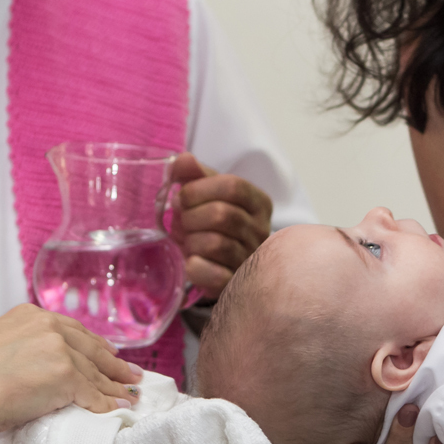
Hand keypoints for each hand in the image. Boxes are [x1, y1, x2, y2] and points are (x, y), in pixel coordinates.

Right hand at [0, 304, 141, 433]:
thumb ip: (21, 348)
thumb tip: (35, 370)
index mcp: (30, 315)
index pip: (73, 330)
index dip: (95, 345)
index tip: (110, 353)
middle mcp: (48, 327)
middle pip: (92, 349)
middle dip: (114, 364)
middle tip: (132, 375)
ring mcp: (59, 351)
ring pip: (95, 372)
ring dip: (114, 387)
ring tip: (130, 395)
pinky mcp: (64, 376)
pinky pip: (91, 394)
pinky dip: (105, 404)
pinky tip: (116, 410)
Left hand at [170, 153, 272, 298]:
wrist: (218, 264)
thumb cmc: (211, 224)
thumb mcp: (206, 195)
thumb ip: (194, 175)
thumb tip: (182, 160)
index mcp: (258, 203)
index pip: (233, 186)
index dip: (199, 189)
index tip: (181, 197)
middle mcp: (262, 231)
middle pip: (222, 215)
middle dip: (190, 217)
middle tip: (181, 222)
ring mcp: (251, 259)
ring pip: (215, 244)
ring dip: (191, 241)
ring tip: (187, 241)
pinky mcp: (236, 284)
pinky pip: (214, 274)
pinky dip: (195, 267)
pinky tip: (191, 262)